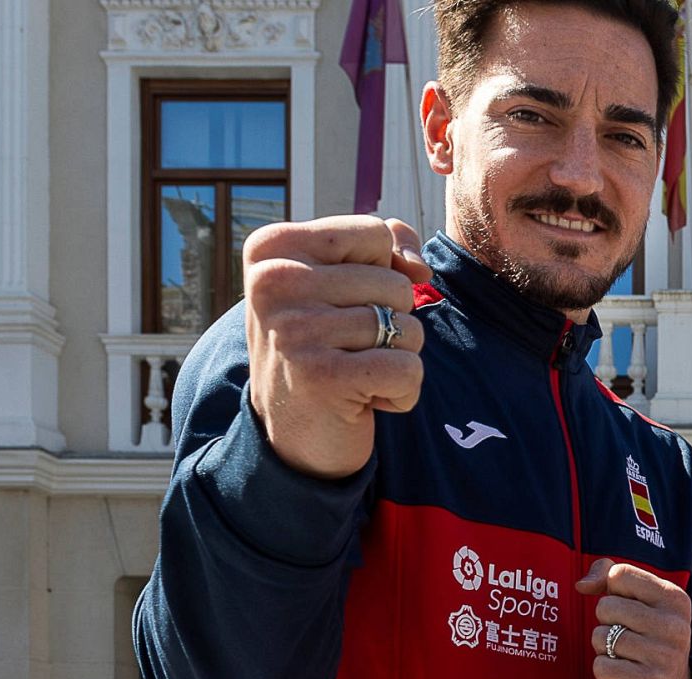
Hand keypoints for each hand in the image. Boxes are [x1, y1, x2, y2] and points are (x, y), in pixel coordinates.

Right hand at [242, 215, 432, 478]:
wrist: (293, 433)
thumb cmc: (325, 347)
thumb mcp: (342, 284)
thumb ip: (387, 248)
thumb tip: (418, 265)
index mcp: (273, 248)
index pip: (374, 233)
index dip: (379, 272)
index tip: (341, 305)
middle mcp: (274, 283)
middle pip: (396, 283)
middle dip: (392, 320)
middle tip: (347, 349)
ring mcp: (295, 330)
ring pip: (408, 327)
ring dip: (396, 359)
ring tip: (354, 373)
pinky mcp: (322, 377)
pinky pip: (409, 369)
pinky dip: (402, 392)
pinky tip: (365, 400)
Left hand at [577, 558, 691, 678]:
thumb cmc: (647, 635)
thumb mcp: (639, 599)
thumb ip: (608, 575)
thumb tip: (582, 585)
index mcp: (674, 598)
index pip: (620, 575)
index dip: (612, 591)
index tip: (626, 606)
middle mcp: (674, 624)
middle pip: (607, 606)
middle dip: (605, 621)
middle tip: (623, 633)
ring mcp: (663, 654)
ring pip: (601, 636)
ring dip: (603, 647)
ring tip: (622, 653)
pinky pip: (601, 666)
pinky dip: (602, 669)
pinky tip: (620, 671)